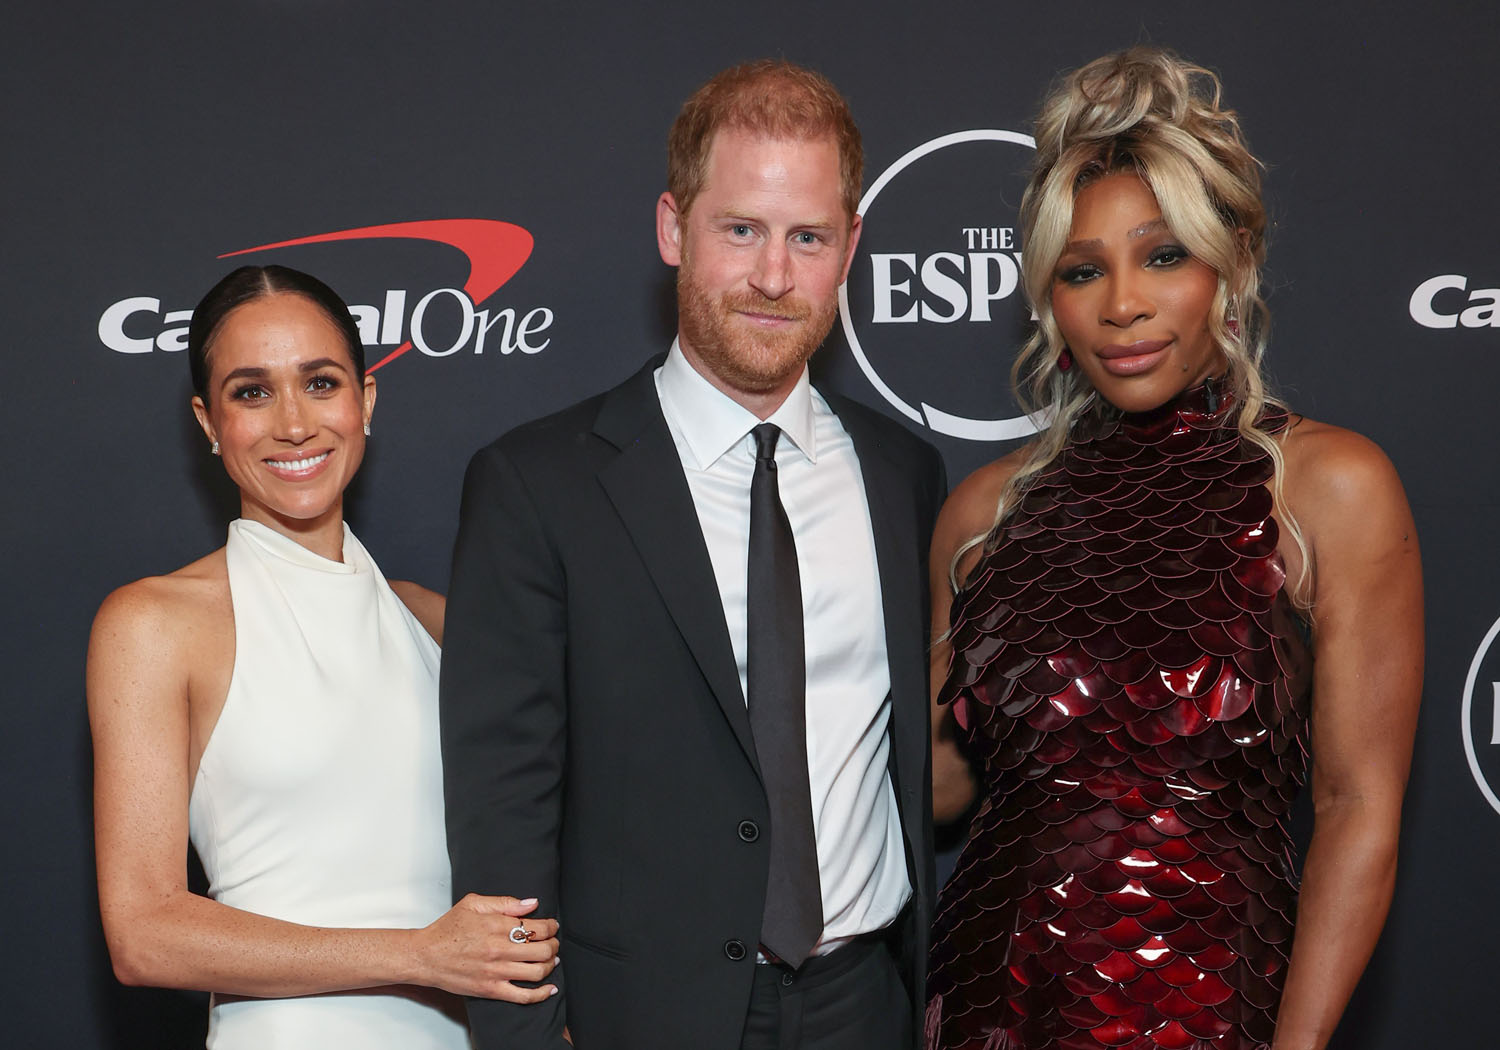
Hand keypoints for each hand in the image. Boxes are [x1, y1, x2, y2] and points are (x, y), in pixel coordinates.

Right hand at [413, 893, 559, 1001]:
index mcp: (497, 926)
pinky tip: (550, 988)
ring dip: (550, 965)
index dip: (552, 926)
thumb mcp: (473, 904)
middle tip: (553, 942)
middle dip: (554, 945)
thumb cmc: (447, 929)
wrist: (425, 956)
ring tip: (551, 960)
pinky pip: (523, 996)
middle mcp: (499, 949)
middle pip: (543, 949)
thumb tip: (532, 903)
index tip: (552, 926)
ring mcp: (496, 972)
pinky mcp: (491, 990)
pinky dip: (541, 994)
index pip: (538, 927)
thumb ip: (505, 902)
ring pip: (537, 971)